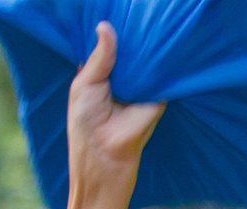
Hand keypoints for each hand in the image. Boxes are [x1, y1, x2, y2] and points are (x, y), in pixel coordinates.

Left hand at [63, 24, 162, 197]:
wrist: (106, 156)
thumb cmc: (86, 123)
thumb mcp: (86, 84)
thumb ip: (99, 57)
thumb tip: (106, 26)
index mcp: (100, 76)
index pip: (107, 49)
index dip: (110, 35)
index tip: (113, 14)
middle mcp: (121, 80)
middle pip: (128, 53)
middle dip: (129, 38)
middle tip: (135, 14)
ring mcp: (140, 89)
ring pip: (144, 63)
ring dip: (145, 49)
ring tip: (148, 22)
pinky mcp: (157, 98)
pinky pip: (160, 77)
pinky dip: (160, 64)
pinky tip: (160, 44)